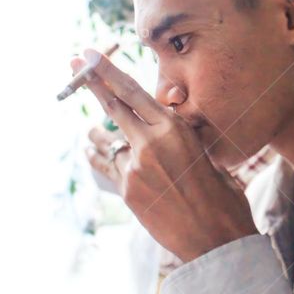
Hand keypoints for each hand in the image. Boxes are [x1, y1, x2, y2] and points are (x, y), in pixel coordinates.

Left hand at [71, 49, 258, 261]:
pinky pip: (108, 166)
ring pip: (108, 140)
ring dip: (98, 132)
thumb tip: (164, 132)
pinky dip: (99, 157)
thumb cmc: (222, 196)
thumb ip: (180, 139)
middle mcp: (150, 144)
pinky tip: (89, 151)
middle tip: (71, 64)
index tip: (88, 54)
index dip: (107, 71)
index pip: (133, 91)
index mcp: (174, 128)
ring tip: (88, 127)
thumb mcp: (205, 154)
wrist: (216, 239)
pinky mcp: (128, 191)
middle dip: (91, 83)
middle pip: (113, 106)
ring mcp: (135, 169)